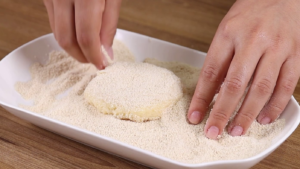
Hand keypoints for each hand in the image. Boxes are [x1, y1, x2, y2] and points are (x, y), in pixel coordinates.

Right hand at [43, 0, 121, 68]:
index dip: (93, 55)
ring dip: (73, 48)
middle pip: (67, 40)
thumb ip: (109, 24)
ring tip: (88, 48)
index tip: (101, 64)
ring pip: (57, 34)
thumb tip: (105, 52)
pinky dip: (66, 34)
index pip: (86, 37)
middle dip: (81, 56)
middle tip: (94, 60)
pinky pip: (53, 24)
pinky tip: (78, 34)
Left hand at [188, 0, 299, 138]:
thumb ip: (221, 59)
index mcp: (229, 34)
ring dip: (247, 114)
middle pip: (235, 84)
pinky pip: (286, 86)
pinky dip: (275, 106)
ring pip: (261, 89)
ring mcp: (277, 48)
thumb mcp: (227, 30)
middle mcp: (252, 41)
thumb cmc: (252, 13)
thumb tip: (213, 91)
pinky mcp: (296, 54)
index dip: (201, 98)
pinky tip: (264, 118)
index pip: (210, 72)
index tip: (194, 116)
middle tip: (214, 131)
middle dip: (222, 112)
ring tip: (236, 130)